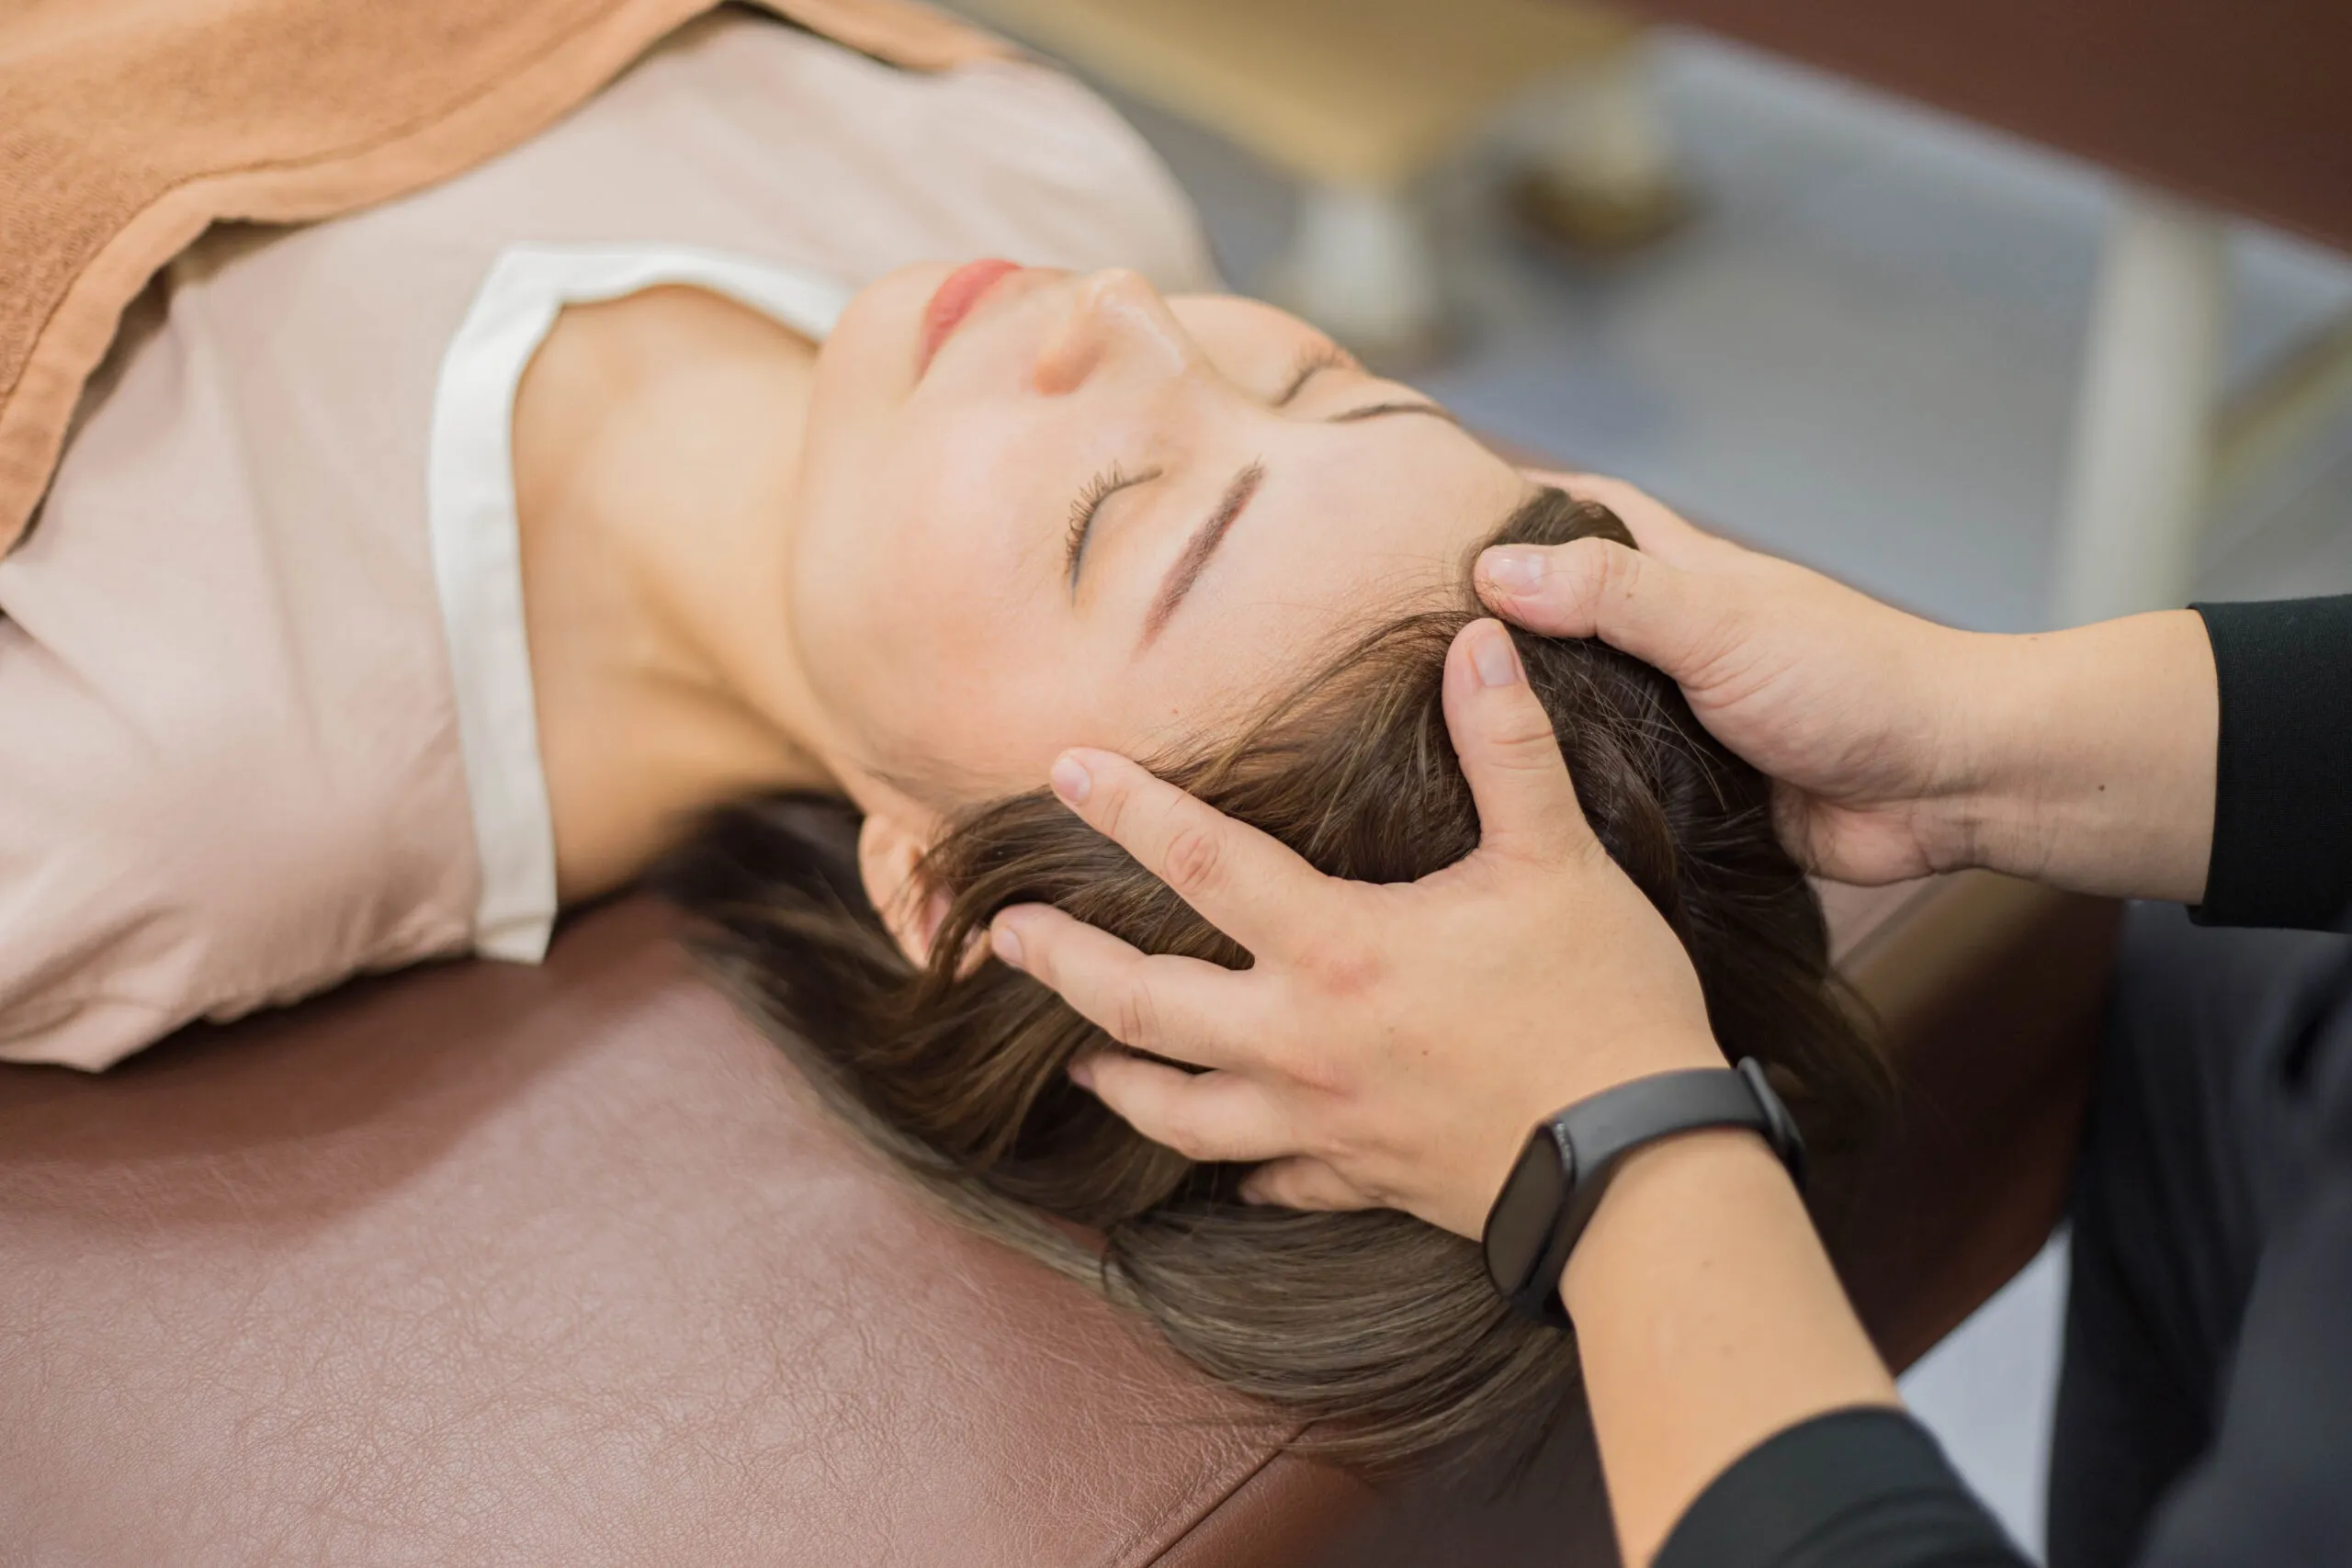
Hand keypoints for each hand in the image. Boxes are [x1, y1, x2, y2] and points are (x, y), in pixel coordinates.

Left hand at [986, 619, 1724, 1241]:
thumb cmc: (1603, 1002)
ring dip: (1117, 1079)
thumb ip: (1507, 747)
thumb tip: (1477, 638)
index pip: (1201, 861)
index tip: (1062, 771)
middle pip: (1142, 1001)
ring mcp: (1318, 1121)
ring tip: (1075, 1058)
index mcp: (1338, 947)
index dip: (1126, 808)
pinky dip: (1231, 1170)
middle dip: (1063, 963)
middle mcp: (1301, 1039)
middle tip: (1000, 936)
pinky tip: (1219, 1164)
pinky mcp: (1356, 1179)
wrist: (1640, 1163)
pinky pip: (1265, 1182)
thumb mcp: (1560, 858)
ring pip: (1177, 1110)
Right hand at [1490, 474, 2218, 900]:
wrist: (1950, 786)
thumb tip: (1491, 570)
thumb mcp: (1718, 623)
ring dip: (1523, 724)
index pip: (1586, 515)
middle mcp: (1673, 645)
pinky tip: (1504, 816)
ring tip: (1419, 741)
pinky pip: (1611, 794)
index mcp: (1681, 578)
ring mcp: (1682, 723)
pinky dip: (1565, 799)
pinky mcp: (1693, 798)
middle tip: (1396, 648)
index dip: (1515, 505)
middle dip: (1494, 626)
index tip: (1429, 512)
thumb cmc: (1853, 681)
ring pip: (1580, 714)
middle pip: (1564, 620)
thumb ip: (1610, 595)